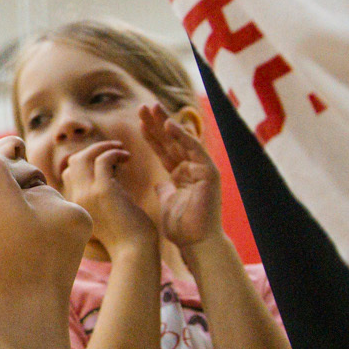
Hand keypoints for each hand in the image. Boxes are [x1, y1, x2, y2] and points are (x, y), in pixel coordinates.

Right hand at [59, 139, 156, 257]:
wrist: (134, 253)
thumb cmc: (127, 238)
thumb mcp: (108, 214)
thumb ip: (103, 196)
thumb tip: (113, 174)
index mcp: (76, 204)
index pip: (69, 173)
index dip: (87, 163)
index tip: (108, 164)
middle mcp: (77, 198)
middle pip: (73, 162)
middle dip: (93, 150)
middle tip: (114, 150)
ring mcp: (87, 194)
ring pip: (84, 157)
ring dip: (104, 148)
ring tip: (121, 150)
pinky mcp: (103, 191)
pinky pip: (103, 160)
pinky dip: (114, 153)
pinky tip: (127, 157)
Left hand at [140, 106, 223, 249]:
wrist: (196, 243)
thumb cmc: (182, 227)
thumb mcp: (167, 203)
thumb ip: (164, 190)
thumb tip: (158, 184)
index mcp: (181, 175)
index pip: (164, 150)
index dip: (151, 135)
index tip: (138, 121)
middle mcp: (192, 168)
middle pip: (172, 141)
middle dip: (157, 123)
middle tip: (143, 106)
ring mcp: (202, 169)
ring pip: (182, 141)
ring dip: (167, 123)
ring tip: (152, 107)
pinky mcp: (209, 172)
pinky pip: (194, 149)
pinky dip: (183, 136)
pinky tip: (169, 124)